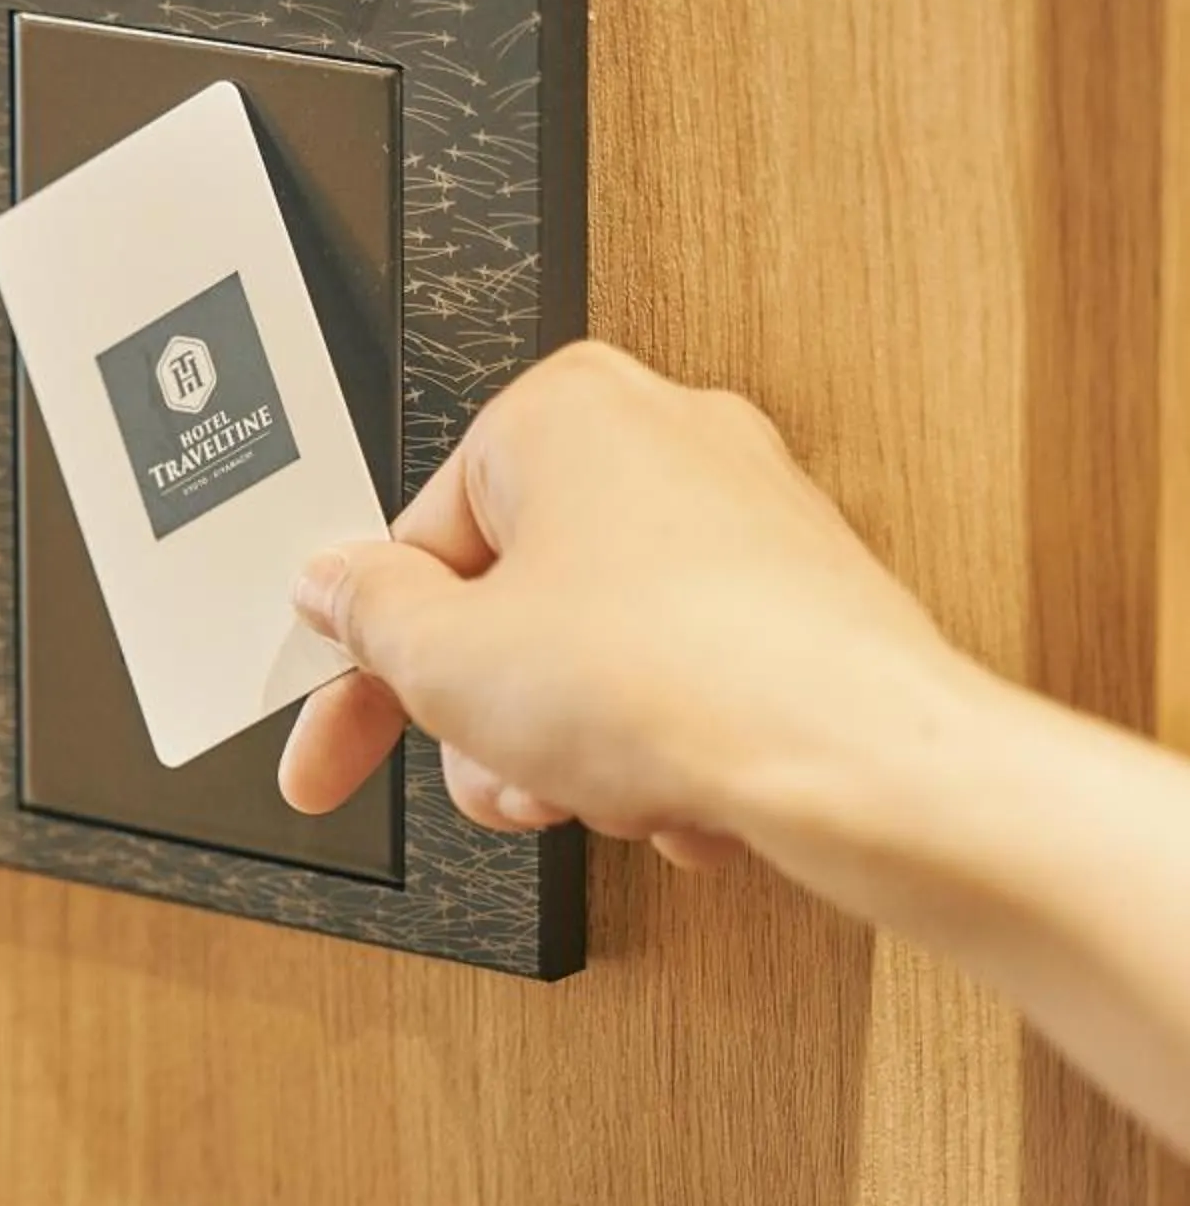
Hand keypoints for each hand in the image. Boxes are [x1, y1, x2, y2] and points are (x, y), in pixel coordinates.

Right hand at [278, 341, 964, 868]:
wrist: (863, 763)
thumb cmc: (680, 680)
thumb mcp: (447, 659)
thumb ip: (367, 616)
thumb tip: (341, 589)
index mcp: (564, 411)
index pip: (415, 541)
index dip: (368, 661)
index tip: (344, 732)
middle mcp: (665, 438)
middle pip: (508, 601)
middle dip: (488, 714)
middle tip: (489, 768)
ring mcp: (746, 517)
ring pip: (593, 651)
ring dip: (568, 743)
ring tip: (592, 790)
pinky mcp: (803, 599)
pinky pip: (683, 678)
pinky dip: (662, 743)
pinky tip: (670, 794)